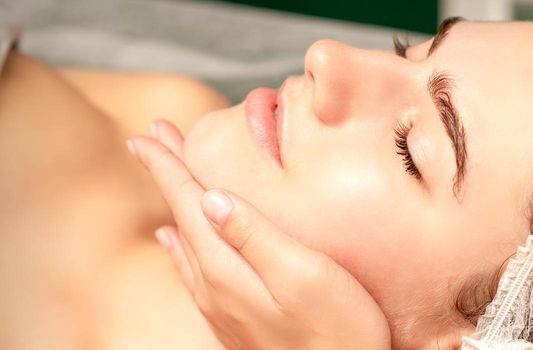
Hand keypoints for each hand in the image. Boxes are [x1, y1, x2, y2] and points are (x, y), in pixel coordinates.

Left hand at [126, 119, 390, 349]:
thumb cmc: (338, 330)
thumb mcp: (303, 275)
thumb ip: (255, 236)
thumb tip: (211, 198)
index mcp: (227, 268)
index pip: (189, 203)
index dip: (169, 166)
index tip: (147, 134)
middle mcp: (214, 288)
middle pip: (182, 218)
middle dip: (167, 175)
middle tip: (150, 139)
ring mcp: (222, 308)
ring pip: (186, 242)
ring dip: (175, 204)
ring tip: (166, 175)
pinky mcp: (235, 321)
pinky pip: (193, 270)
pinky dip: (182, 245)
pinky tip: (176, 242)